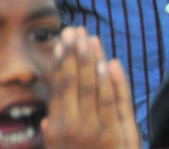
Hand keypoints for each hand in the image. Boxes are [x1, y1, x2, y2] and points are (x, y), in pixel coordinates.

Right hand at [41, 28, 140, 148]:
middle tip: (75, 29)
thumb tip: (48, 121)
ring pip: (96, 88)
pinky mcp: (121, 134)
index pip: (60, 87)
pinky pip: (117, 102)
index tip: (62, 41)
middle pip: (77, 82)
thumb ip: (55, 137)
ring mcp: (100, 130)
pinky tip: (110, 63)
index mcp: (58, 130)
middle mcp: (77, 128)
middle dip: (76, 54)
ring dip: (94, 61)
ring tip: (91, 39)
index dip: (62, 62)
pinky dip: (114, 82)